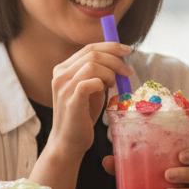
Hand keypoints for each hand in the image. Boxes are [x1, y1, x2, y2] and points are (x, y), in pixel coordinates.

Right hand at [47, 41, 132, 157]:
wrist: (69, 141)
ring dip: (110, 73)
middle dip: (115, 60)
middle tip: (128, 72)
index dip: (110, 46)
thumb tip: (119, 61)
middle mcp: (60, 75)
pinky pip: (90, 83)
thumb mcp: (90, 89)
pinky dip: (102, 84)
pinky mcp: (71, 101)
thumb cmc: (82, 115)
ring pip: (92, 65)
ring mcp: (63, 87)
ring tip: (113, 86)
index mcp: (63, 69)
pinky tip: (105, 92)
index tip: (128, 51)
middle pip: (92, 54)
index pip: (89, 48)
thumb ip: (98, 74)